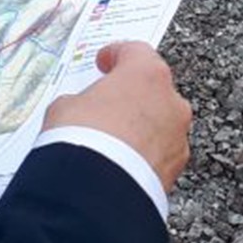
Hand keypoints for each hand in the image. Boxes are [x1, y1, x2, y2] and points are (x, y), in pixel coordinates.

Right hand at [44, 42, 192, 190]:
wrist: (97, 191)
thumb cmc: (83, 138)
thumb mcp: (65, 108)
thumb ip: (80, 101)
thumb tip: (81, 110)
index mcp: (147, 73)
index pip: (136, 52)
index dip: (117, 54)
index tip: (106, 60)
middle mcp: (171, 100)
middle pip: (153, 89)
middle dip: (132, 95)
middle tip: (108, 104)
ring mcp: (178, 135)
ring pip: (161, 123)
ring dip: (142, 127)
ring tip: (114, 141)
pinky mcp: (176, 167)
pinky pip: (160, 153)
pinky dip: (145, 155)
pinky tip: (124, 163)